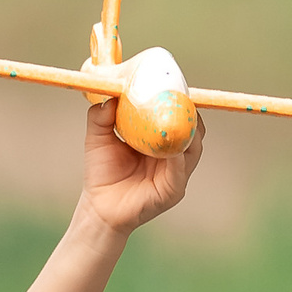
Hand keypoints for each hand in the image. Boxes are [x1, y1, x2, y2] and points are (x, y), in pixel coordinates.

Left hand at [83, 97, 203, 233]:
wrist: (98, 207)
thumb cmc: (101, 172)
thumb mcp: (97, 138)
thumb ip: (100, 116)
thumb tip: (110, 95)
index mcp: (161, 141)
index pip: (179, 117)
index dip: (179, 101)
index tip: (172, 83)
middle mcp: (174, 156)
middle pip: (194, 130)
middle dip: (189, 113)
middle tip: (179, 97)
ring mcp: (177, 173)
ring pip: (193, 148)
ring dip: (187, 132)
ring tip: (178, 117)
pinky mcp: (173, 191)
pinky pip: (180, 170)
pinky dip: (178, 157)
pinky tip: (172, 146)